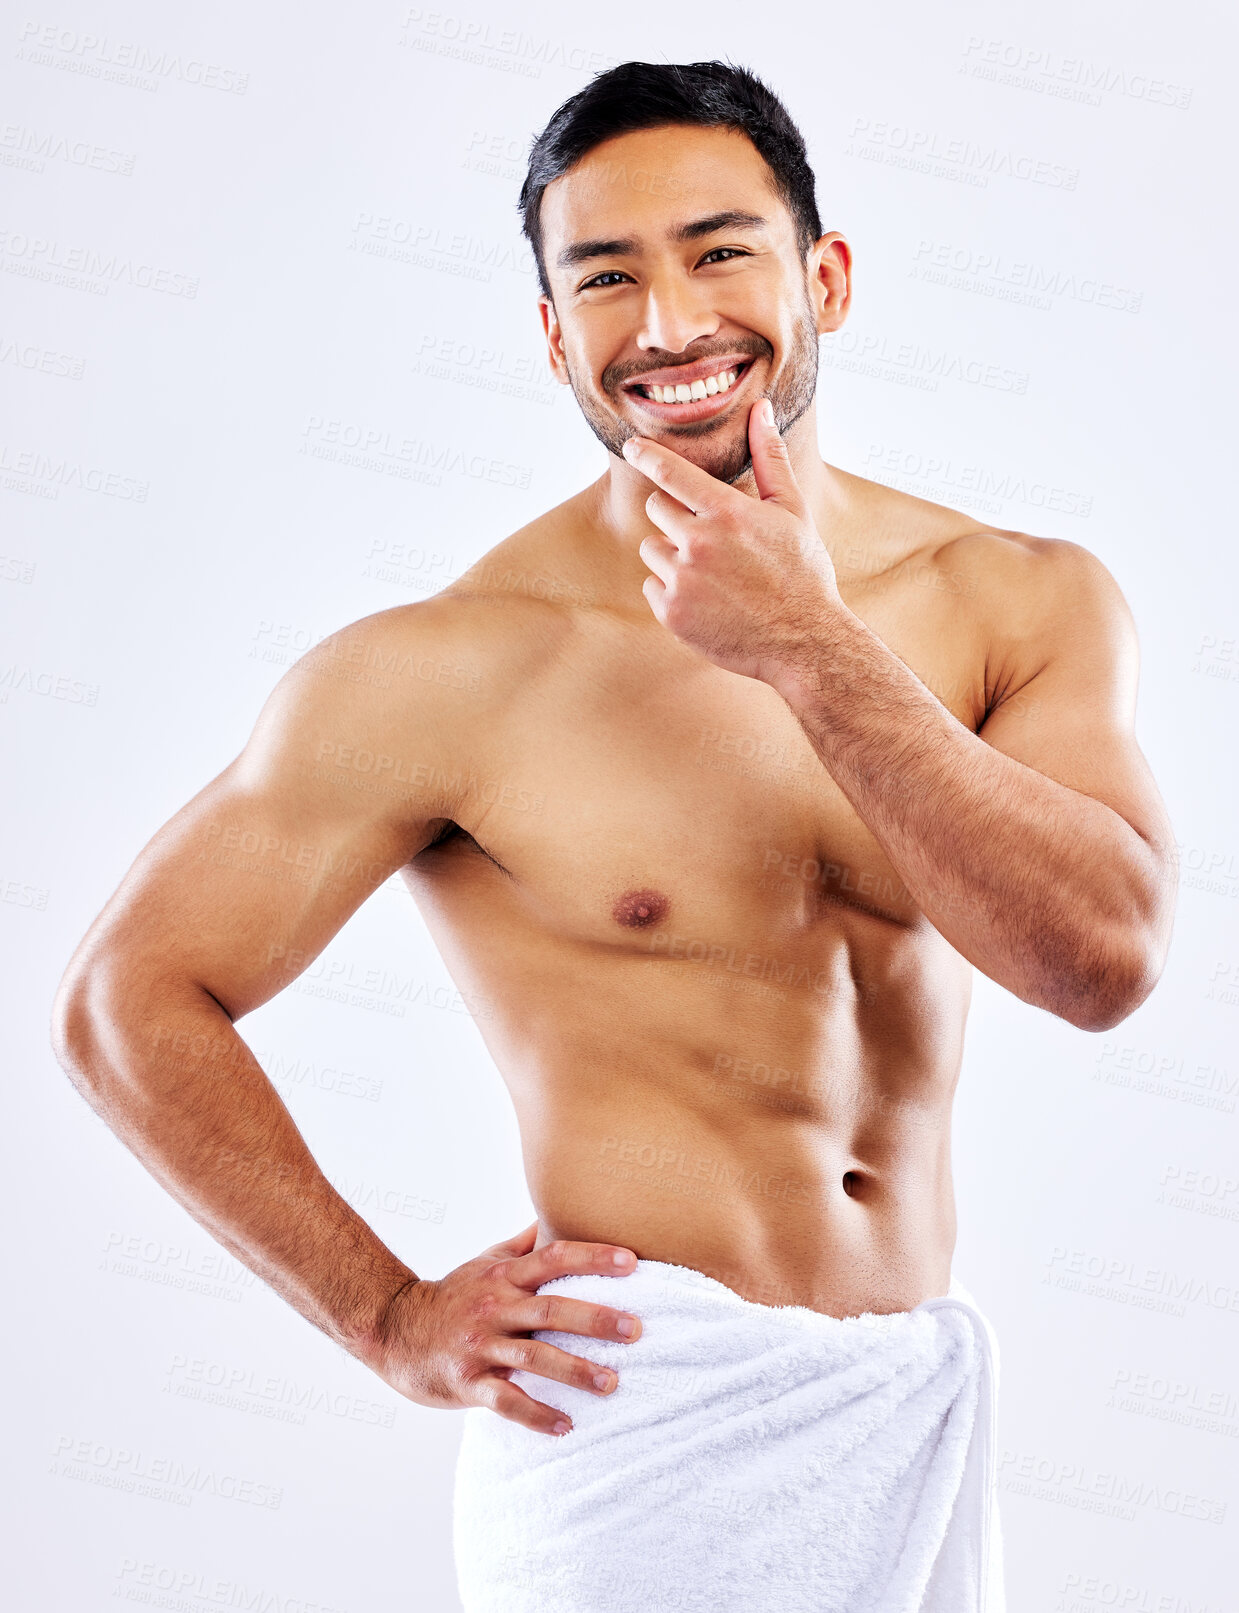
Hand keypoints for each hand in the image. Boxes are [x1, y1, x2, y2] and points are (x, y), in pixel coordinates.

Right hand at [363, 1221, 642, 1435]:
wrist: (393, 1329)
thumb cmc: (452, 1295)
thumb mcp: (486, 1262)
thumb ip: (524, 1244)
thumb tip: (556, 1214)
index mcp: (504, 1277)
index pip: (553, 1258)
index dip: (592, 1257)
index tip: (632, 1262)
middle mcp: (495, 1307)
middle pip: (550, 1309)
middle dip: (595, 1319)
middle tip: (636, 1329)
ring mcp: (480, 1345)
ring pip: (532, 1357)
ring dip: (574, 1371)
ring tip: (611, 1384)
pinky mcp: (466, 1382)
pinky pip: (504, 1400)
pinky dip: (535, 1414)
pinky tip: (565, 1426)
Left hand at [624, 397, 841, 689]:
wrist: (804, 641)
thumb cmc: (802, 572)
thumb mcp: (793, 510)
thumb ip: (770, 457)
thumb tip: (761, 409)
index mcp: (727, 513)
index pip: (670, 472)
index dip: (646, 454)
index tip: (632, 446)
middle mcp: (699, 543)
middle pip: (656, 509)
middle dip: (676, 516)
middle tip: (710, 538)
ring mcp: (682, 580)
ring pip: (653, 549)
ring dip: (673, 555)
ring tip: (713, 574)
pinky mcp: (672, 614)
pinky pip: (652, 587)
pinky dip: (671, 591)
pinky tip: (706, 600)